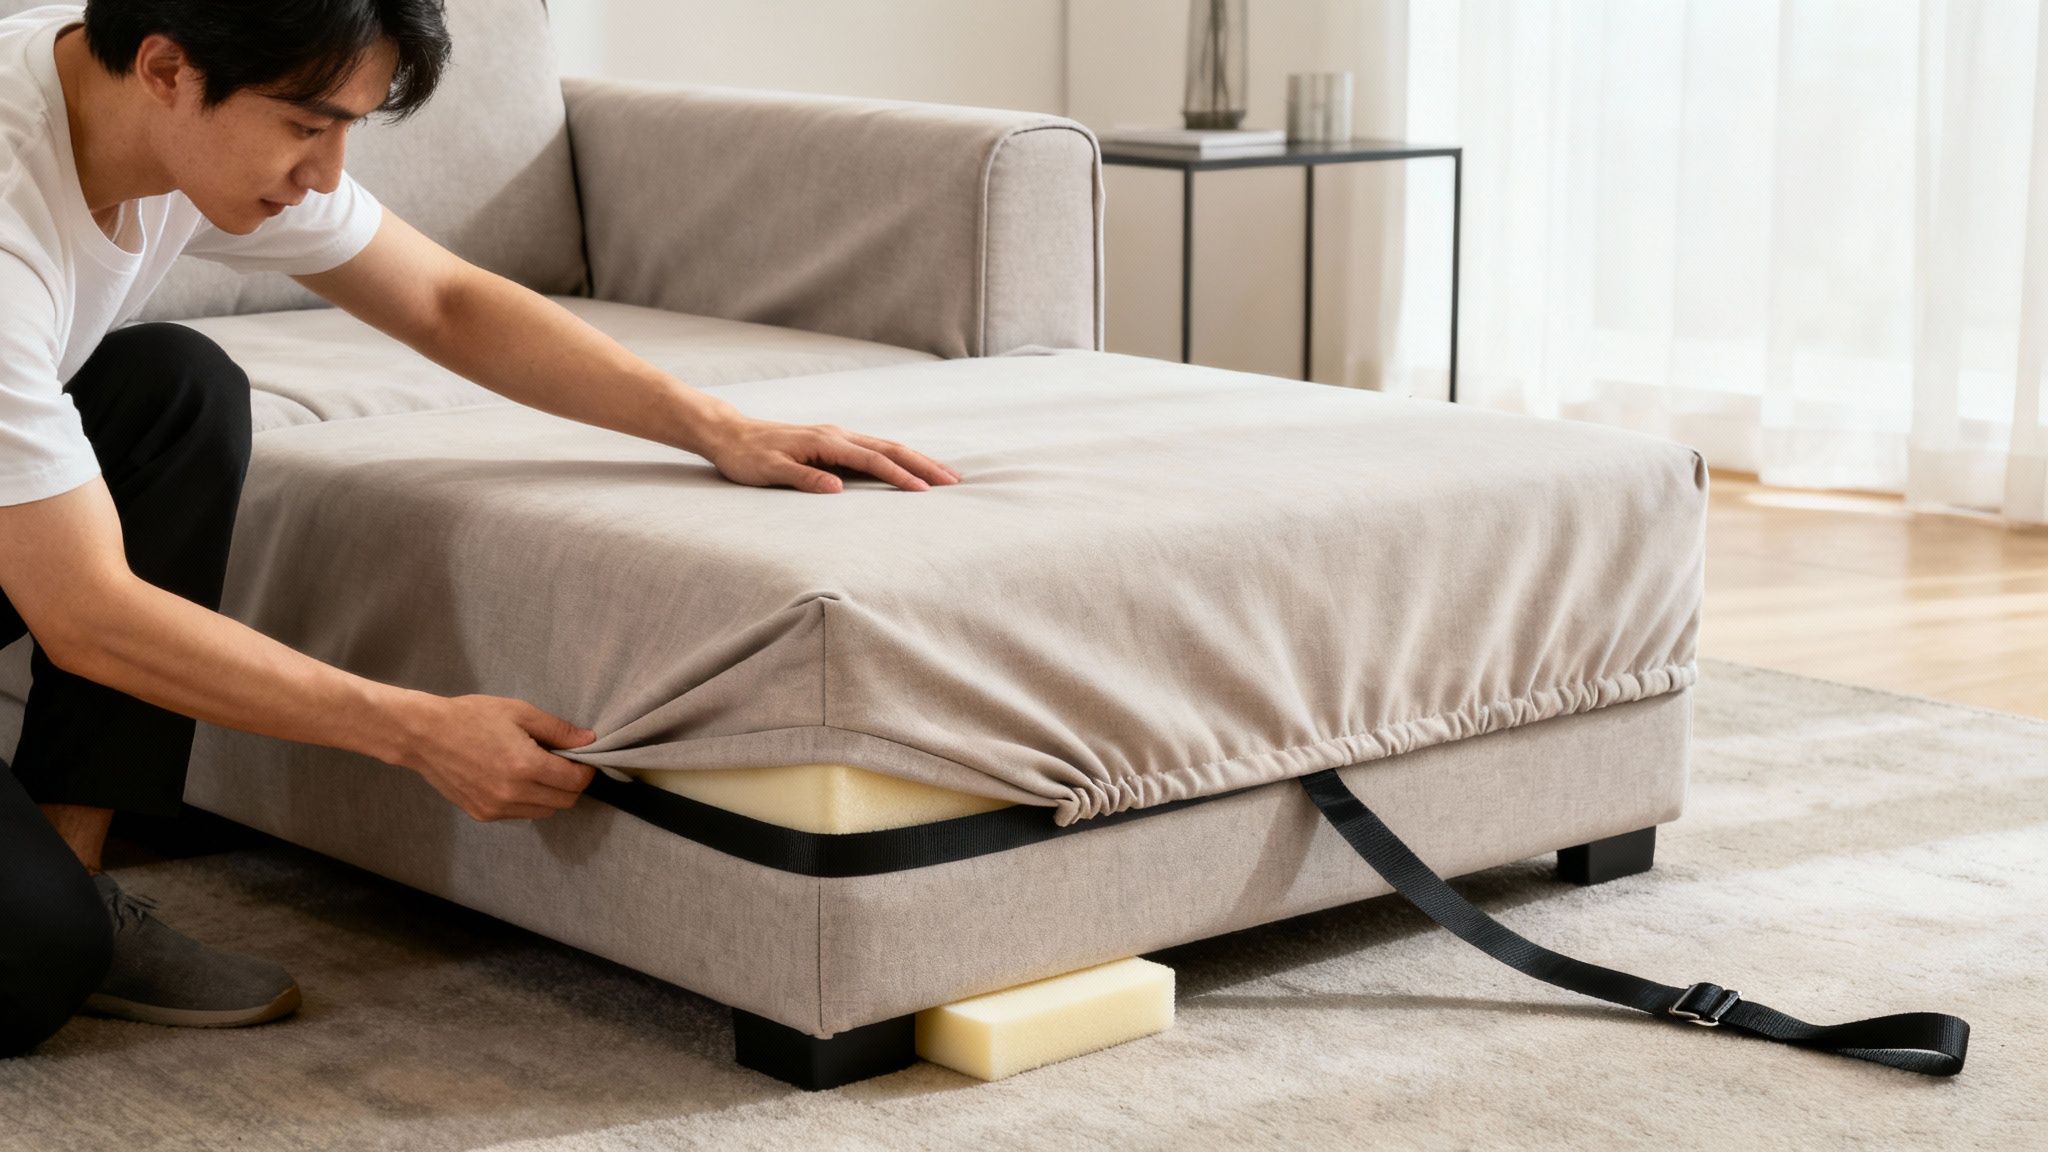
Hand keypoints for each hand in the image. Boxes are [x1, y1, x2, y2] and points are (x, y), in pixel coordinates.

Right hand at [399, 694, 598, 821]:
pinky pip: (520, 814)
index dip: (586, 771)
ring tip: (536, 770)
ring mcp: (496, 808)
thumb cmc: (472, 717)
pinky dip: (527, 801)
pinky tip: (514, 779)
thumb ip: (558, 730)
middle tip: (561, 763)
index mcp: (526, 766)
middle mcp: (513, 793)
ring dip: (550, 795)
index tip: (582, 759)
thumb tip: (589, 740)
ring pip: (544, 811)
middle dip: (571, 784)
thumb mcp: (520, 712)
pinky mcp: (482, 815)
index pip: (575, 782)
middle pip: (565, 801)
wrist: (424, 735)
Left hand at [700, 417, 961, 493]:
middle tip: (953, 480)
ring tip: (943, 474)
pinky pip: (875, 449)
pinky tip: (911, 466)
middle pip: (890, 448)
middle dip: (923, 464)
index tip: (924, 491)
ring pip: (886, 446)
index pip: (872, 461)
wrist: (729, 434)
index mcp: (826, 442)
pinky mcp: (834, 442)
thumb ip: (804, 478)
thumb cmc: (746, 456)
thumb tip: (837, 489)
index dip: (900, 476)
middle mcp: (837, 435)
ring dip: (916, 459)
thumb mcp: (769, 471)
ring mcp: (837, 436)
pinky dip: (898, 457)